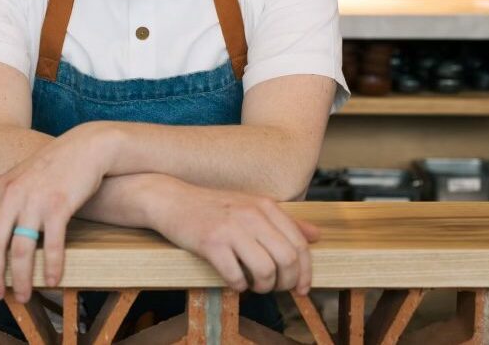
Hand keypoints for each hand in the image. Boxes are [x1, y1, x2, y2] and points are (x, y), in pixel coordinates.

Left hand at [0, 122, 114, 302]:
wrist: (86, 146)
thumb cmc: (55, 165)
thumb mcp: (22, 176)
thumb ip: (6, 198)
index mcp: (1, 187)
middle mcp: (14, 194)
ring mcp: (36, 200)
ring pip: (20, 250)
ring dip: (21, 279)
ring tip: (25, 296)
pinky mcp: (59, 206)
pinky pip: (52, 245)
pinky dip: (52, 267)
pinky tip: (54, 280)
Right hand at [151, 178, 318, 294]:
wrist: (172, 199)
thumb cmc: (214, 206)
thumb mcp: (252, 206)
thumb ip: (285, 221)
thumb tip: (316, 235)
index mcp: (265, 206)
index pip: (300, 244)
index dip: (305, 272)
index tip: (302, 288)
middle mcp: (252, 214)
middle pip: (287, 260)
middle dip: (287, 283)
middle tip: (276, 288)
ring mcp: (231, 228)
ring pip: (266, 270)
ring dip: (263, 287)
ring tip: (255, 285)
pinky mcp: (211, 242)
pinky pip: (236, 276)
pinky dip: (239, 286)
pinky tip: (234, 281)